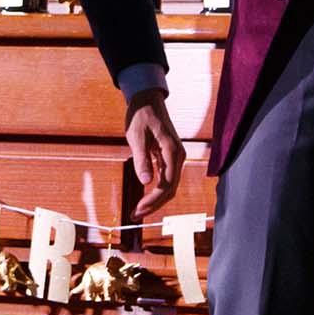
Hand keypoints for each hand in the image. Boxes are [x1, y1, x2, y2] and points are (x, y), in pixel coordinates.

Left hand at [123, 93, 183, 218]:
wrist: (147, 99)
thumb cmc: (141, 115)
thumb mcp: (137, 136)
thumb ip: (142, 159)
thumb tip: (145, 182)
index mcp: (173, 151)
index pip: (167, 184)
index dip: (154, 200)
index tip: (138, 209)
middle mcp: (178, 157)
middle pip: (170, 189)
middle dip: (154, 204)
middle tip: (135, 215)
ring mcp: (175, 158)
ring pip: (169, 186)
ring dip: (155, 200)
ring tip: (138, 211)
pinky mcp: (168, 157)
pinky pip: (166, 179)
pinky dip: (156, 190)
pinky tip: (144, 198)